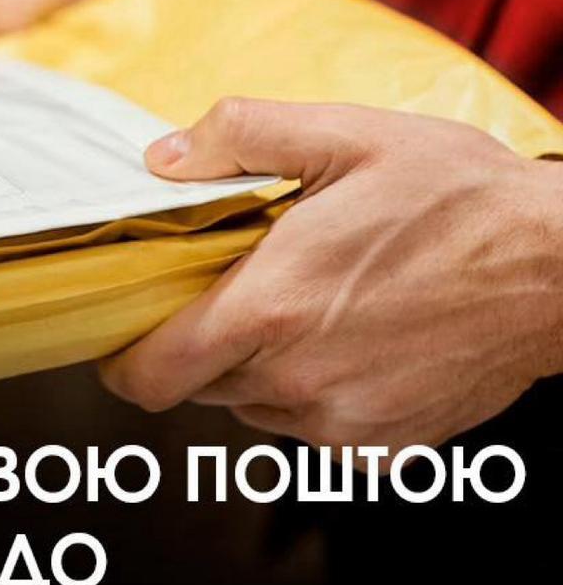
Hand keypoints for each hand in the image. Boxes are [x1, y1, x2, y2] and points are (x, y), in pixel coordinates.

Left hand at [99, 97, 562, 449]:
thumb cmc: (462, 197)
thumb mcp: (349, 135)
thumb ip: (241, 138)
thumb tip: (162, 160)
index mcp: (269, 309)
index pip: (148, 372)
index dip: (123, 359)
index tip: (127, 333)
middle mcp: (295, 380)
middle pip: (198, 385)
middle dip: (203, 342)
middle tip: (244, 290)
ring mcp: (339, 423)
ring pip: (254, 406)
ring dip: (262, 367)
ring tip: (316, 307)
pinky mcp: (379, 449)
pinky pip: (313, 426)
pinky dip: (318, 392)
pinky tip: (361, 341)